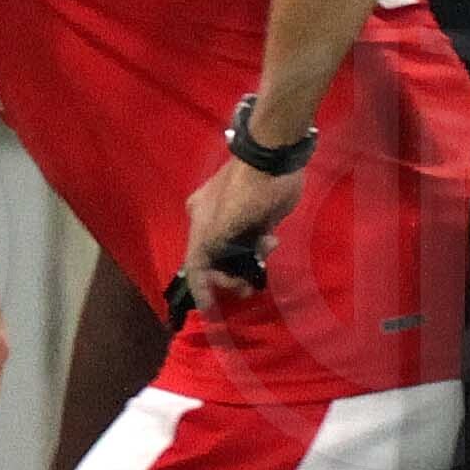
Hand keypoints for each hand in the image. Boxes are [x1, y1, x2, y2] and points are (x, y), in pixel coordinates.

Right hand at [178, 152, 306, 313]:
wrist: (275, 158)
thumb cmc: (246, 193)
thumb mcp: (220, 226)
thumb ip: (208, 253)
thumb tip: (202, 275)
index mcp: (199, 223)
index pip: (195, 264)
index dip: (201, 288)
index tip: (210, 310)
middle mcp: (213, 223)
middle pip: (217, 262)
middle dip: (230, 277)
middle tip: (247, 287)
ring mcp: (236, 221)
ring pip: (238, 255)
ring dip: (250, 261)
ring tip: (266, 249)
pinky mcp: (257, 218)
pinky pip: (255, 244)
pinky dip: (261, 249)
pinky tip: (272, 239)